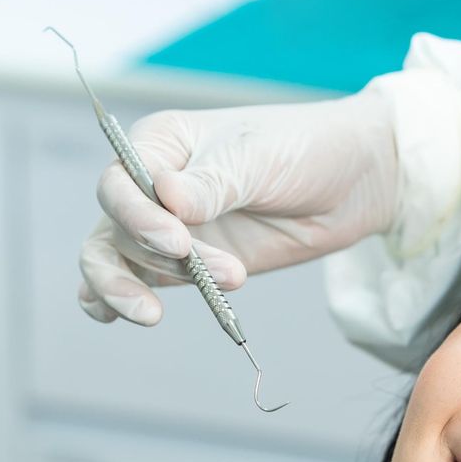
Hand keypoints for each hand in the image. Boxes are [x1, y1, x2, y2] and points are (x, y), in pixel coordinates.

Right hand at [78, 87, 400, 324]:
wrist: (348, 185)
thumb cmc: (302, 151)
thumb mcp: (259, 158)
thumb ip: (213, 183)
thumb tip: (166, 198)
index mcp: (161, 144)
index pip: (120, 183)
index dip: (139, 217)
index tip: (178, 242)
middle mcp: (152, 186)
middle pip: (116, 228)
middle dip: (152, 257)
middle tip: (201, 272)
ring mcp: (165, 228)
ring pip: (112, 259)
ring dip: (130, 288)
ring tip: (165, 311)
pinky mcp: (183, 265)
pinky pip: (134, 281)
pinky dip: (113, 301)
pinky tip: (111, 317)